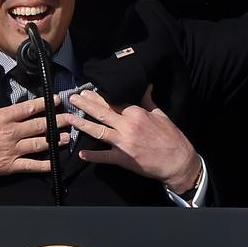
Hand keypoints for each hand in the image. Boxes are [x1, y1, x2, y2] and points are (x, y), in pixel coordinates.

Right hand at [0, 73, 70, 193]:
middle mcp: (11, 133)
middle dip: (57, 121)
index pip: (28, 108)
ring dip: (55, 140)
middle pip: (40, 125)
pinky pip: (31, 165)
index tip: (57, 100)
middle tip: (71, 118)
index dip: (45, 104)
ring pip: (40, 144)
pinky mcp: (9, 166)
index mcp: (2, 117)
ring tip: (67, 137)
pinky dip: (45, 164)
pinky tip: (55, 162)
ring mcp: (12, 150)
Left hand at [66, 85, 201, 193]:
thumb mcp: (160, 114)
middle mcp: (127, 126)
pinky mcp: (123, 159)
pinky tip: (81, 153)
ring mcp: (124, 143)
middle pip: (102, 113)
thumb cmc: (171, 137)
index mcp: (136, 113)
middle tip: (73, 98)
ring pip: (98, 131)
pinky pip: (104, 157)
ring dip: (82, 124)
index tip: (87, 91)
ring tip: (69, 117)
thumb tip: (146, 85)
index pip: (113, 101)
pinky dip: (92, 156)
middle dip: (85, 104)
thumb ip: (149, 100)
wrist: (178, 161)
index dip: (99, 96)